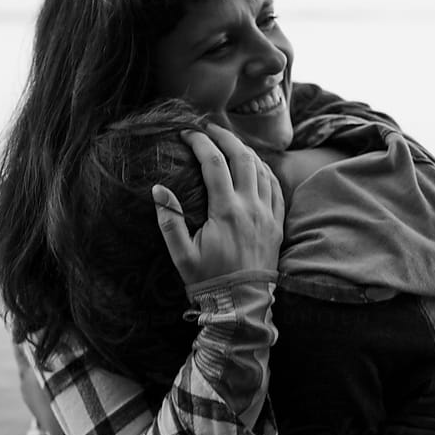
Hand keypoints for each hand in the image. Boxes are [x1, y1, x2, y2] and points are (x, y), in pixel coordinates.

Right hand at [152, 123, 284, 287]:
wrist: (242, 306)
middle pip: (242, 156)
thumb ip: (169, 220)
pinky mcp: (277, 224)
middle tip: (208, 128)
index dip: (199, 141)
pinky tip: (254, 167)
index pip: (213, 162)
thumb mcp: (181, 254)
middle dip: (224, 136)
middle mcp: (251, 207)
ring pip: (262, 169)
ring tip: (228, 144)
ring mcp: (268, 215)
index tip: (186, 133)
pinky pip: (276, 187)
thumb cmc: (208, 281)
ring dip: (245, 151)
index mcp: (226, 211)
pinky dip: (265, 170)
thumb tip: (158, 188)